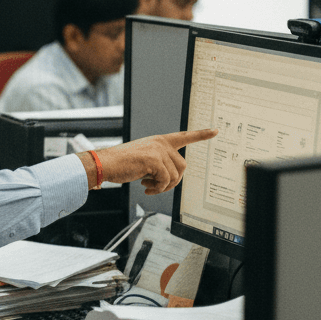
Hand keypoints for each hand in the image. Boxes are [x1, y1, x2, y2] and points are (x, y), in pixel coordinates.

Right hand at [83, 128, 217, 193]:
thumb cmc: (122, 163)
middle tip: (158, 185)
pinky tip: (145, 186)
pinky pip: (165, 181)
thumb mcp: (144, 157)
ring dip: (163, 186)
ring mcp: (158, 150)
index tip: (215, 131)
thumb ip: (160, 161)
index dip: (201, 135)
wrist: (105, 164)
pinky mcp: (154, 160)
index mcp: (159, 140)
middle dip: (173, 180)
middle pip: (182, 166)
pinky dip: (157, 188)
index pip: (184, 136)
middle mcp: (160, 143)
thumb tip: (172, 175)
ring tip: (148, 185)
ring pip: (174, 175)